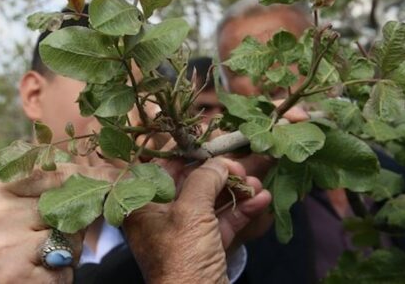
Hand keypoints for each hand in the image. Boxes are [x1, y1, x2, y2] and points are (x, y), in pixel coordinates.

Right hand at [0, 164, 117, 283]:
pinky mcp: (13, 276)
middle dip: (74, 225)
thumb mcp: (2, 206)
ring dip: (66, 254)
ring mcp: (3, 246)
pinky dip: (58, 279)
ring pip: (70, 241)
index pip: (54, 173)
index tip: (121, 177)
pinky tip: (33, 278)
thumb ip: (39, 188)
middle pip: (67, 208)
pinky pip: (63, 273)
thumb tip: (99, 174)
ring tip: (36, 261)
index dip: (92, 176)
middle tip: (49, 239)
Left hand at [123, 158, 270, 283]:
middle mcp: (160, 216)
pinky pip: (224, 221)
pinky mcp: (206, 248)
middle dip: (221, 173)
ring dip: (237, 190)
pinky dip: (243, 210)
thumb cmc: (182, 259)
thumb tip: (218, 162)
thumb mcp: (190, 213)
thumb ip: (203, 180)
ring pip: (212, 201)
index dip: (188, 154)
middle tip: (243, 165)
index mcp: (142, 205)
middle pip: (192, 183)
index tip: (213, 145)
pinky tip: (262, 200)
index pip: (161, 168)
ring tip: (257, 183)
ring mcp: (184, 233)